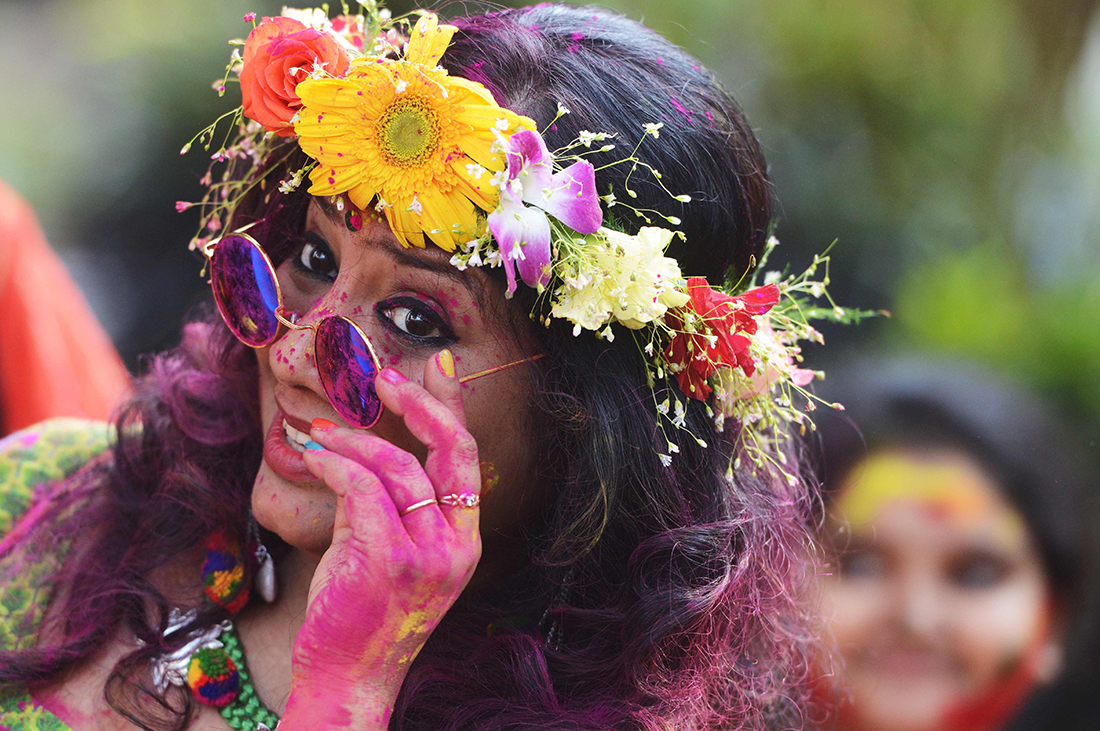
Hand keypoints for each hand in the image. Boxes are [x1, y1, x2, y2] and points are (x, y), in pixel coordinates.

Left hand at [282, 350, 481, 727]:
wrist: (348, 680)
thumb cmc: (362, 616)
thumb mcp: (389, 553)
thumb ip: (390, 503)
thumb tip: (366, 448)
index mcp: (463, 542)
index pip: (467, 460)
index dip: (453, 407)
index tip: (437, 365)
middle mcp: (456, 545)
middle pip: (452, 450)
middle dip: (420, 402)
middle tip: (382, 378)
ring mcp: (427, 554)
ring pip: (397, 466)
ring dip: (351, 441)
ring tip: (315, 434)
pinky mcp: (387, 559)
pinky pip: (361, 488)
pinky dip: (333, 464)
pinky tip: (312, 457)